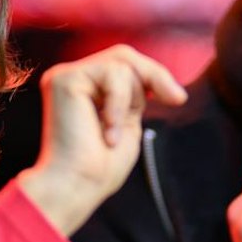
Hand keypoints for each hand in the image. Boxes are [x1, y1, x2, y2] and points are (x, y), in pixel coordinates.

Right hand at [18, 46, 186, 234]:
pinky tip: (107, 130)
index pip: (125, 65)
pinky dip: (119, 104)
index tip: (178, 99)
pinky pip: (112, 74)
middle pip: (124, 55)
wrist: (78, 186)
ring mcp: (65, 76)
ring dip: (132, 99)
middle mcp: (73, 78)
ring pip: (121, 63)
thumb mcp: (128, 122)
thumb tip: (158, 78)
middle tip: (176, 99)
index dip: (154, 75)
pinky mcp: (64, 79)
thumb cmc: (100, 167)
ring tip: (115, 132)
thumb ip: (135, 95)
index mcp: (86, 88)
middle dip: (154, 75)